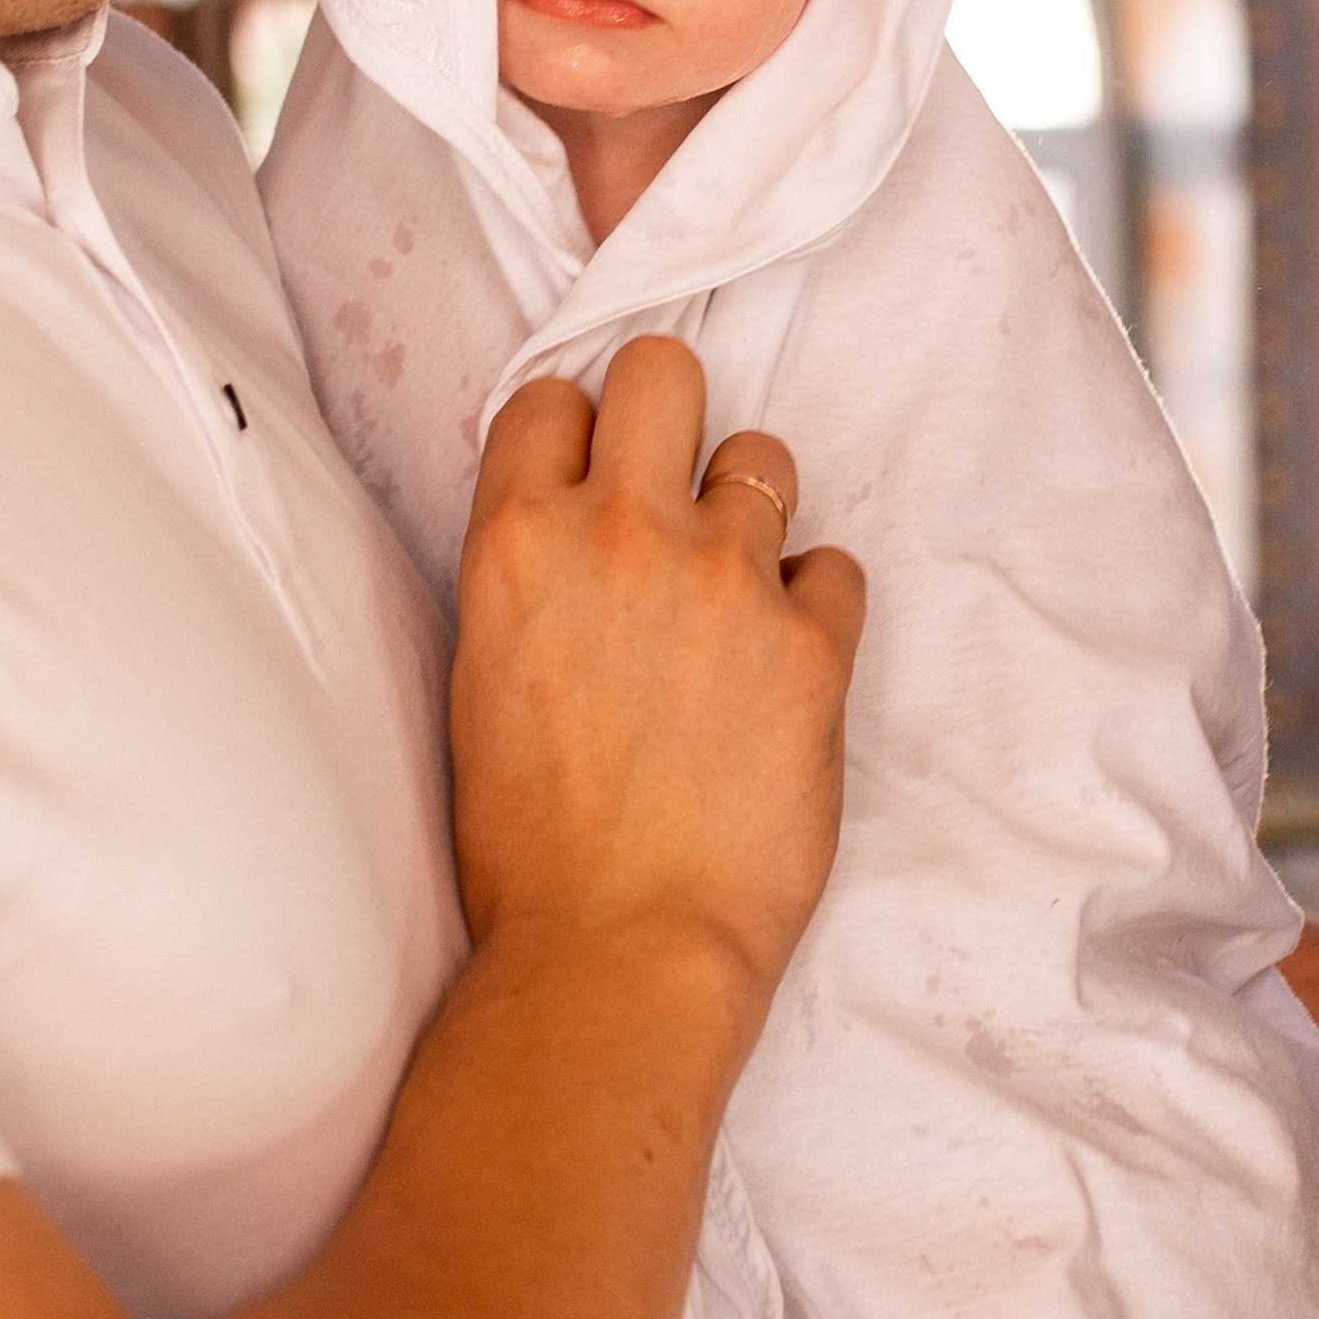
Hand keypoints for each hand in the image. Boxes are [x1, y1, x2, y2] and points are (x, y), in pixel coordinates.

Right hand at [451, 336, 862, 1025]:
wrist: (615, 950)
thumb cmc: (529, 842)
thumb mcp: (481, 672)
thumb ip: (530, 572)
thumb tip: (576, 525)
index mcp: (515, 540)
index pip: (554, 395)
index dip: (580, 434)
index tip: (594, 479)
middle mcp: (618, 533)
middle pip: (665, 369)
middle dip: (670, 417)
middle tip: (674, 492)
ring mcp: (723, 579)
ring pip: (764, 456)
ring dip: (750, 514)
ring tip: (732, 598)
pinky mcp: (814, 643)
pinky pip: (837, 566)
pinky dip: (814, 607)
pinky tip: (780, 670)